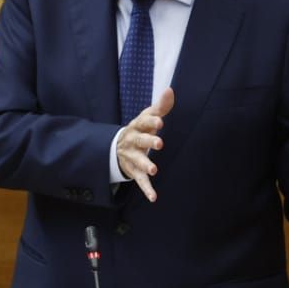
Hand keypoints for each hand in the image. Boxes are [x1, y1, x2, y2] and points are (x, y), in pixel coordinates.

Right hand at [117, 87, 174, 201]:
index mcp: (137, 126)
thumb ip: (161, 106)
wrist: (118, 147)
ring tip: (154, 169)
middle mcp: (133, 141)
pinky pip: (140, 181)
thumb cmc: (140, 129)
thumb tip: (170, 90)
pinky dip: (147, 189)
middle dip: (148, 142)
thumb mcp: (148, 116)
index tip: (160, 121)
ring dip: (145, 165)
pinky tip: (154, 198)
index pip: (143, 122)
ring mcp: (132, 157)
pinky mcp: (134, 171)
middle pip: (140, 141)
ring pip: (138, 161)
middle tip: (159, 143)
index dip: (151, 122)